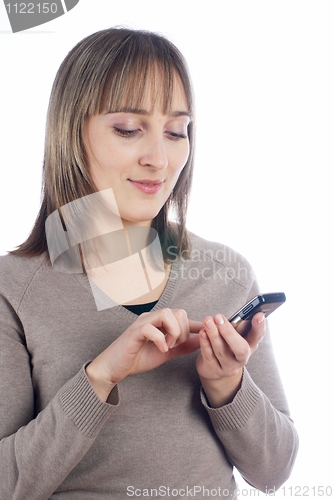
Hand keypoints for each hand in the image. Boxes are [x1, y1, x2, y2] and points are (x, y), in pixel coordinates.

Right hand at [86, 308, 201, 400]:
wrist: (115, 367)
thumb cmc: (137, 358)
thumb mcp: (166, 353)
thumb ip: (181, 346)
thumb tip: (199, 340)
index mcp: (160, 322)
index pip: (183, 316)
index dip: (196, 324)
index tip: (207, 332)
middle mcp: (152, 318)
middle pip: (179, 312)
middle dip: (183, 331)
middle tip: (175, 346)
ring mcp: (143, 323)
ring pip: (167, 314)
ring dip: (173, 332)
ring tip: (168, 347)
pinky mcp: (134, 332)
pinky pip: (151, 328)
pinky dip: (160, 339)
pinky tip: (161, 350)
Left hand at [196, 312, 265, 406]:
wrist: (214, 368)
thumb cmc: (225, 345)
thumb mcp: (233, 335)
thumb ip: (234, 325)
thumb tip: (227, 313)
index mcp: (250, 345)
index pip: (258, 336)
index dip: (259, 326)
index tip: (259, 315)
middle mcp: (242, 359)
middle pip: (241, 349)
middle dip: (229, 332)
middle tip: (218, 317)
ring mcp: (228, 367)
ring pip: (222, 352)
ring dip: (213, 334)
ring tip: (207, 321)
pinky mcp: (214, 371)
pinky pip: (209, 357)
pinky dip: (205, 344)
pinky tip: (202, 333)